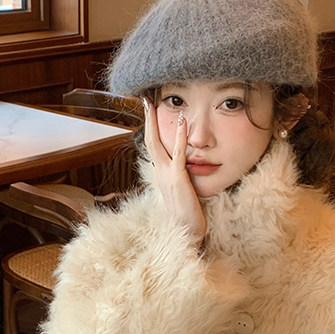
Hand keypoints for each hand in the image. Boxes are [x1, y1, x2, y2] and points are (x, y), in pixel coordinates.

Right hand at [143, 98, 206, 243]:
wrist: (187, 231)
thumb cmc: (188, 214)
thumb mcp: (182, 191)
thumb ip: (180, 178)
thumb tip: (185, 168)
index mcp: (160, 174)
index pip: (153, 147)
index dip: (150, 129)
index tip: (150, 114)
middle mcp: (160, 172)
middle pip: (149, 140)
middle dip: (147, 120)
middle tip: (146, 101)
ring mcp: (167, 174)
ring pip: (157, 143)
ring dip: (155, 122)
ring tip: (155, 103)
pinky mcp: (178, 177)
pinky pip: (178, 152)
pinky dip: (179, 135)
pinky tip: (183, 120)